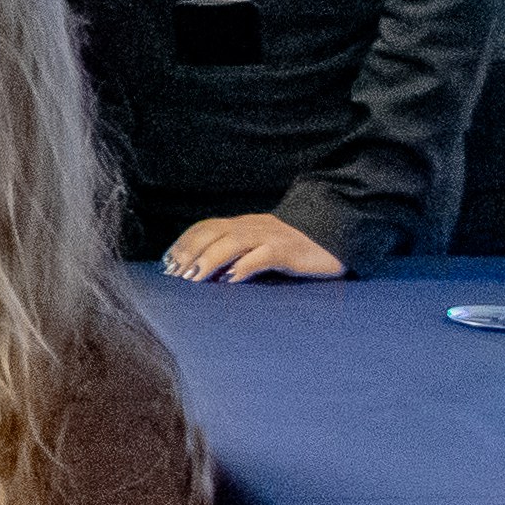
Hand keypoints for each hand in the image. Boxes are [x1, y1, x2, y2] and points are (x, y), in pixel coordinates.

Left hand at [163, 211, 343, 284]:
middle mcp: (253, 226)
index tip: (166, 262)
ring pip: (231, 242)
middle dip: (188, 252)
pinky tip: (229, 280)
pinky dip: (243, 267)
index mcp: (245, 224)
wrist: (338, 235)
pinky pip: (261, 256)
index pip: (205, 227)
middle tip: (173, 275)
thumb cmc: (297, 247)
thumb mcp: (263, 246)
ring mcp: (270, 237)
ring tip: (192, 279)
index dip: (183, 242)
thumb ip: (239, 253)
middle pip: (211, 233)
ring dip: (207, 260)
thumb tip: (210, 273)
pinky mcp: (288, 251)